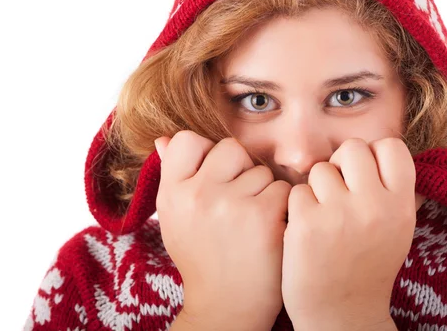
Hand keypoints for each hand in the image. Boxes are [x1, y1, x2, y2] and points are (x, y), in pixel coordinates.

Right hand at [155, 131, 290, 330]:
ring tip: (251, 224)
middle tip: (237, 204)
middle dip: (240, 171)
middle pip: (231, 148)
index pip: (189, 139)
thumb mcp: (175, 219)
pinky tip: (270, 231)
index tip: (214, 177)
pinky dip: (282, 208)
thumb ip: (172, 176)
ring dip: (263, 192)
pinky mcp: (263, 216)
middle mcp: (197, 194)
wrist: (226, 308)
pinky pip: (282, 189)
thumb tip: (164, 138)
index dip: (206, 154)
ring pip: (261, 170)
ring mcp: (230, 204)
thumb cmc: (202, 259)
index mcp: (171, 193)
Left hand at [282, 137, 417, 330]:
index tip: (364, 173)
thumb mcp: (398, 230)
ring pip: (320, 168)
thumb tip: (382, 152)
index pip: (391, 146)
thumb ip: (394, 192)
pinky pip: (297, 191)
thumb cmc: (367, 266)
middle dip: (341, 164)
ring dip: (317, 187)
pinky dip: (298, 207)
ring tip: (323, 215)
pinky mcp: (307, 224)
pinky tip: (306, 229)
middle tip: (338, 190)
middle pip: (352, 148)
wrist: (342, 314)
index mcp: (401, 206)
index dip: (373, 153)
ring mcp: (340, 213)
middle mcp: (374, 205)